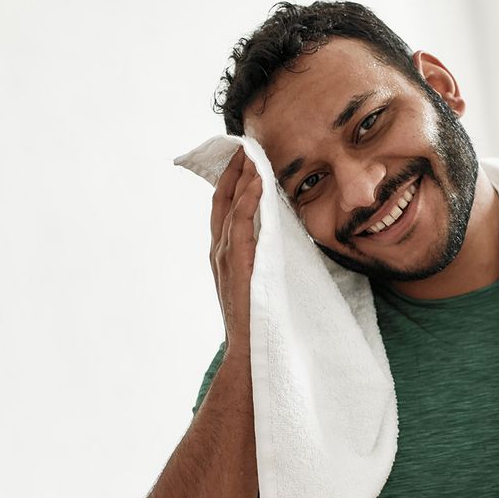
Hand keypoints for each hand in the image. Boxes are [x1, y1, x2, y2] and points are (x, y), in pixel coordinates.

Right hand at [210, 147, 262, 349]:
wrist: (250, 351)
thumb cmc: (259, 320)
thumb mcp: (260, 280)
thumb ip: (263, 257)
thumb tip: (279, 238)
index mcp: (223, 253)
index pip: (224, 207)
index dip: (231, 180)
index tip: (244, 158)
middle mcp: (219, 250)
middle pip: (220, 199)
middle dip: (232, 171)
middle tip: (244, 146)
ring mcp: (224, 256)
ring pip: (229, 206)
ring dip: (240, 178)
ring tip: (251, 154)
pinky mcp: (236, 263)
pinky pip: (240, 224)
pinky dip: (246, 200)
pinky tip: (256, 182)